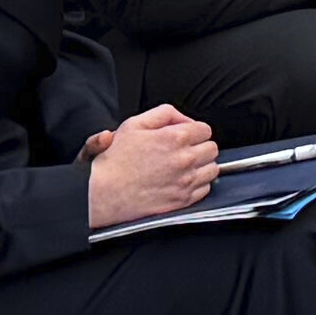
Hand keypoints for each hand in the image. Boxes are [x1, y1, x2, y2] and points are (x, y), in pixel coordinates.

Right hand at [84, 108, 217, 227]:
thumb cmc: (115, 161)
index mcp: (175, 137)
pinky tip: (180, 182)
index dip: (194, 132)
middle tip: (182, 152)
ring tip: (182, 168)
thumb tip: (184, 120)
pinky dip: (197, 185)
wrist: (103, 194)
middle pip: (212, 148)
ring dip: (201, 167)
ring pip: (212, 169)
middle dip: (199, 148)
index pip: (205, 130)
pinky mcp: (183, 200)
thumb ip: (164, 114)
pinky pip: (205, 189)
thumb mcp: (134, 124)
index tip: (184, 137)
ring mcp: (186, 181)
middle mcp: (185, 159)